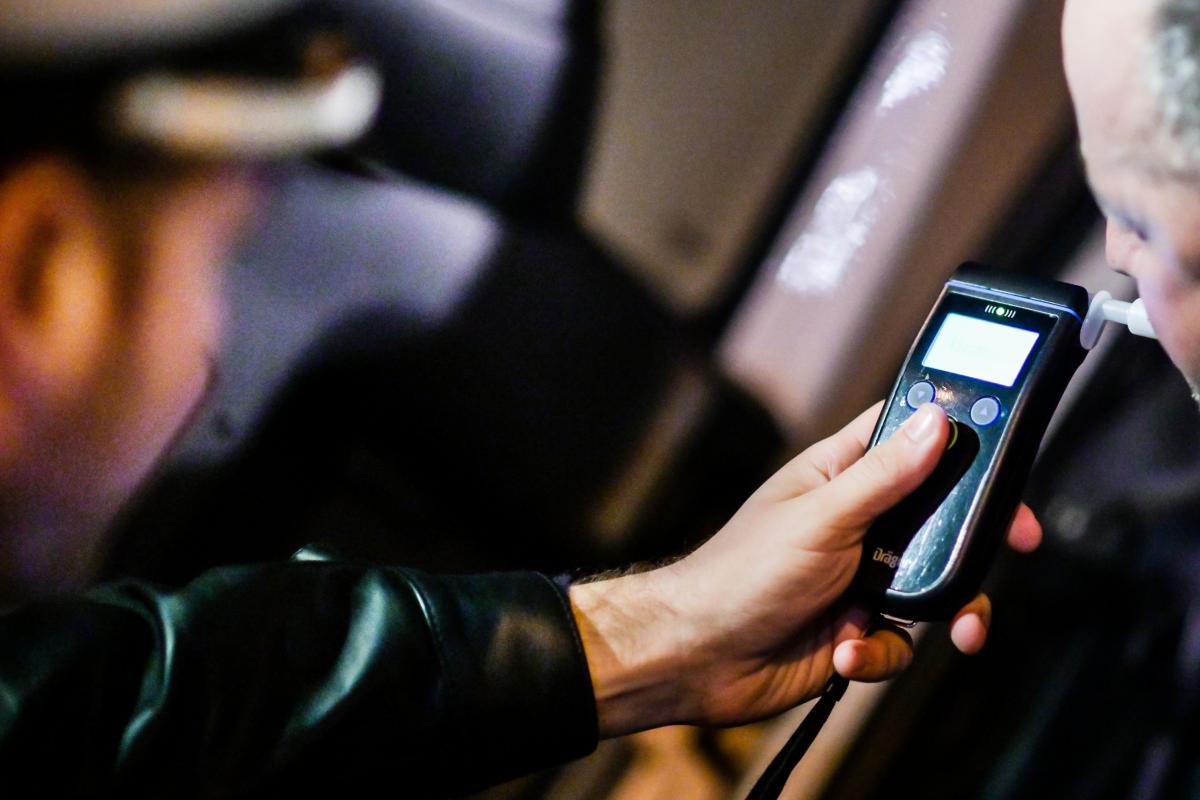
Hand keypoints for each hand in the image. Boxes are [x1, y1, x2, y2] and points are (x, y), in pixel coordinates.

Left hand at [570, 401, 1040, 736]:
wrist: (700, 658)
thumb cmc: (741, 574)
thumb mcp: (822, 518)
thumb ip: (884, 475)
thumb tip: (939, 420)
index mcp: (841, 476)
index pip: (912, 437)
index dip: (962, 440)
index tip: (1008, 458)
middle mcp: (858, 522)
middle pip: (942, 516)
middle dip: (973, 541)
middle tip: (1013, 547)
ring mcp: (860, 576)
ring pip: (935, 584)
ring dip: (939, 610)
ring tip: (949, 632)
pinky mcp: (858, 627)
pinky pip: (904, 639)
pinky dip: (882, 650)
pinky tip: (845, 650)